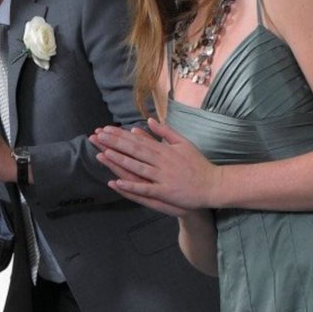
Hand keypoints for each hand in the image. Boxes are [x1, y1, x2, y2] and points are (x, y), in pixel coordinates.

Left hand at [91, 118, 220, 212]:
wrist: (214, 184)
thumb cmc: (198, 164)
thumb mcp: (183, 143)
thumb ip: (165, 132)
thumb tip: (149, 120)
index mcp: (164, 150)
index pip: (138, 140)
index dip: (121, 135)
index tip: (105, 129)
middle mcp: (162, 161)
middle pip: (135, 150)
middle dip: (115, 143)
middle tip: (98, 136)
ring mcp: (163, 176)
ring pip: (138, 167)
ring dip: (120, 160)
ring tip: (103, 154)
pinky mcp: (166, 191)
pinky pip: (146, 188)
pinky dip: (132, 185)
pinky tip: (117, 182)